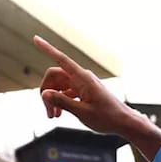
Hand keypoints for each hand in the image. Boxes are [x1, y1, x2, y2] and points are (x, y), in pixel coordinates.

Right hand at [33, 37, 160, 160]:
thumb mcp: (83, 112)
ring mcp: (82, 85)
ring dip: (52, 99)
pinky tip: (60, 114)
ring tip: (53, 116)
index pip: (61, 59)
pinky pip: (66, 92)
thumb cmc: (108, 117)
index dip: (47, 49)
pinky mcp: (84, 92)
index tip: (35, 38)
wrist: (124, 123)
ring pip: (59, 86)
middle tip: (48, 112)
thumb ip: (63, 102)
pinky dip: (60, 101)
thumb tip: (45, 94)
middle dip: (47, 92)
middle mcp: (82, 78)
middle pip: (54, 77)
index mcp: (83, 78)